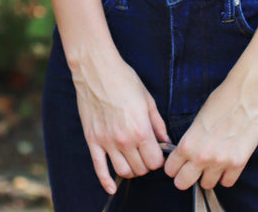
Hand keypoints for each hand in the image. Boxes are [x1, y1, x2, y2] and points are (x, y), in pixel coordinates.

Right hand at [72, 53, 170, 194]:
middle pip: (140, 169)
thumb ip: (157, 123)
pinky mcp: (92, 140)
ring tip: (132, 160)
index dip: (158, 159)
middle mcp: (124, 140)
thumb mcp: (148, 99)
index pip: (155, 162)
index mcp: (141, 129)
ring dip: (131, 170)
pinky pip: (99, 168)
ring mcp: (106, 142)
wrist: (97, 69)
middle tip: (145, 154)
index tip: (157, 152)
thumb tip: (165, 140)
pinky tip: (112, 187)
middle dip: (146, 164)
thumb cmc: (124, 79)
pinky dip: (106, 182)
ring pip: (123, 171)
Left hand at [164, 74, 257, 190]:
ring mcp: (220, 162)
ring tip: (212, 162)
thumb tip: (187, 153)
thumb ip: (191, 139)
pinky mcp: (238, 164)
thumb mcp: (198, 118)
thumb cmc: (222, 99)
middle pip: (182, 183)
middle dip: (185, 176)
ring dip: (207, 175)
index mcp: (188, 143)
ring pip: (206, 185)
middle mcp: (202, 157)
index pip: (170, 169)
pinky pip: (227, 182)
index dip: (173, 166)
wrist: (248, 94)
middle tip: (191, 168)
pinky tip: (226, 163)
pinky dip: (225, 175)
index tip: (178, 163)